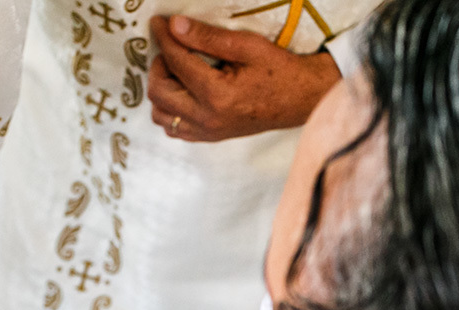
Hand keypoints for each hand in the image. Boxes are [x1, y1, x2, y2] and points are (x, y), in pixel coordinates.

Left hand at [147, 15, 340, 141]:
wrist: (300, 100)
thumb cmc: (279, 71)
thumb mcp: (247, 46)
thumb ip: (208, 37)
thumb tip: (175, 26)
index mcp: (216, 95)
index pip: (176, 62)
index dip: (164, 37)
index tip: (158, 23)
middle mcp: (207, 118)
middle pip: (159, 91)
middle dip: (158, 65)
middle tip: (171, 48)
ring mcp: (206, 132)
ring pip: (161, 113)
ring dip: (162, 89)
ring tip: (177, 71)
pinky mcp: (209, 137)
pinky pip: (174, 128)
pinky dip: (170, 108)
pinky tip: (183, 91)